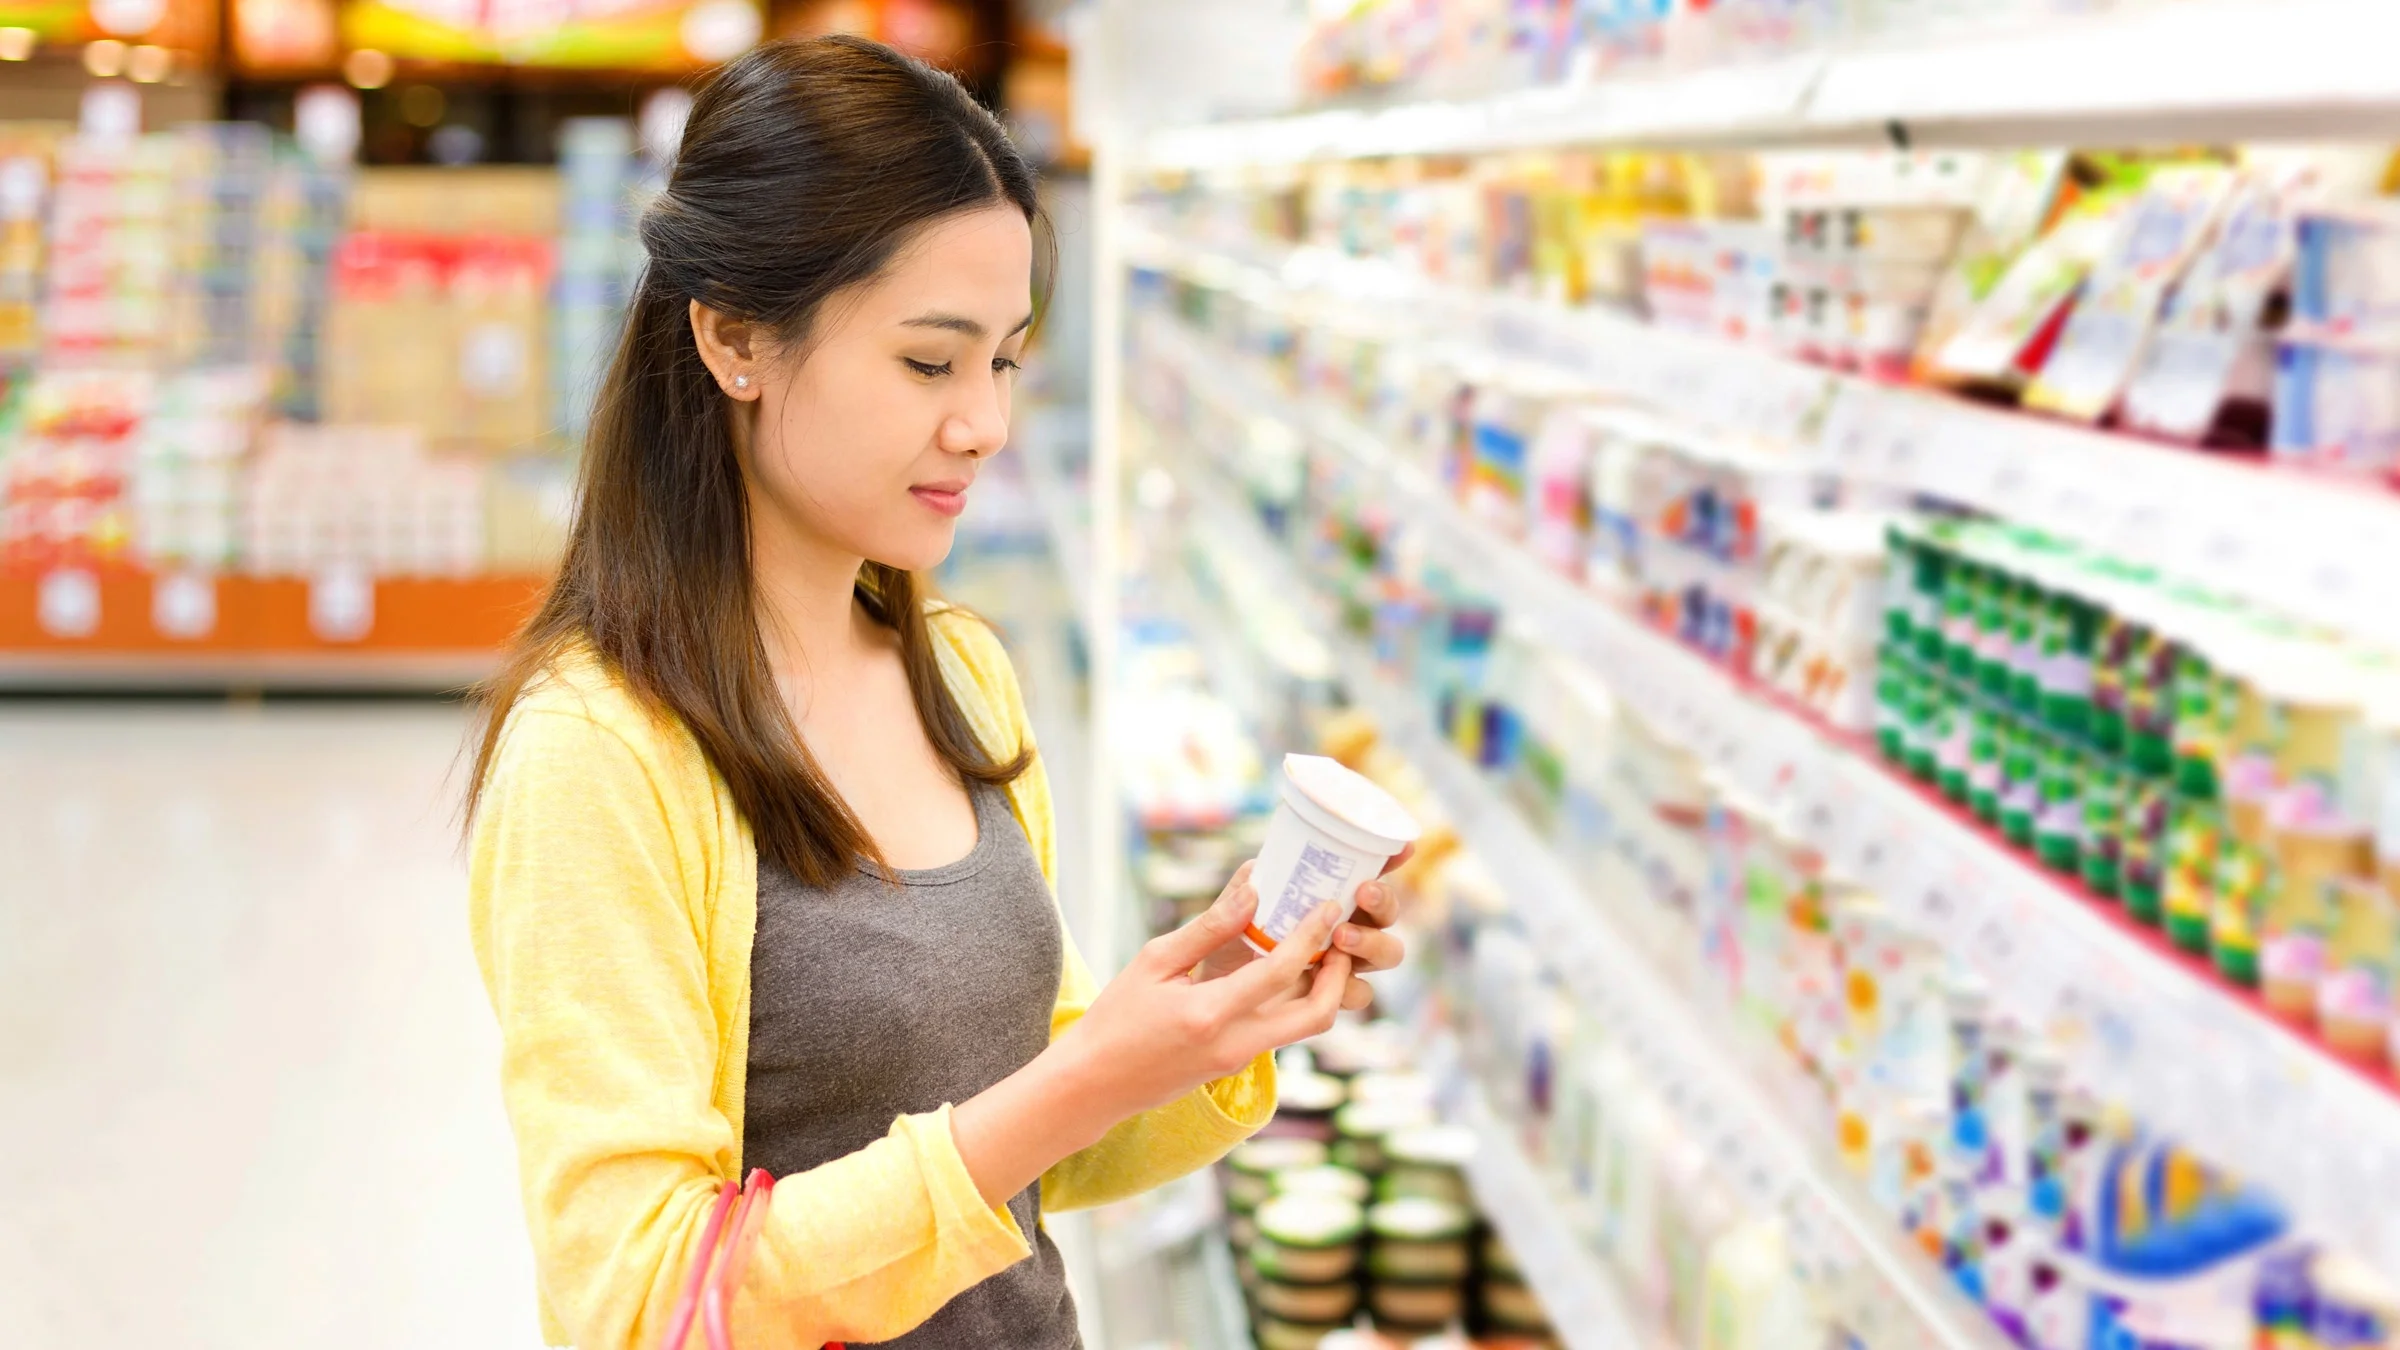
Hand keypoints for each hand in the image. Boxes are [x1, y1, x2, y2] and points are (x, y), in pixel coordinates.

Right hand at [1052, 878, 1352, 1119]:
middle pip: (1318, 1014)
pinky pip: (1282, 1030)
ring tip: (1323, 949)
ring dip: (1324, 989)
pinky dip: (1296, 1000)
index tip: (1328, 904)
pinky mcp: (1237, 1065)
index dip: (1311, 934)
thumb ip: (1209, 928)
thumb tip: (1253, 890)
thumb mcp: (1155, 962)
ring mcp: (1240, 1061)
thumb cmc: (1117, 1017)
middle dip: (1341, 974)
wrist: (1095, 1084)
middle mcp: (1236, 1044)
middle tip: (1342, 936)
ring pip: (1306, 1027)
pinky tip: (1286, 969)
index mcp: (1211, 1014)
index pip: (1281, 971)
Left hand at [1192, 844, 1413, 1012]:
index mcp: (1326, 896)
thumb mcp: (1223, 917)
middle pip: (1387, 912)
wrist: (1209, 998)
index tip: (1403, 847)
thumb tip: (1255, 877)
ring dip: (1372, 941)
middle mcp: (1345, 926)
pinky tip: (1327, 975)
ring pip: (1388, 952)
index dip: (1391, 858)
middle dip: (1384, 901)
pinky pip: (1360, 993)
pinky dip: (1349, 985)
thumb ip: (1235, 897)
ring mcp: (1345, 963)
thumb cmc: (1223, 946)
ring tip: (1340, 937)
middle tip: (1361, 892)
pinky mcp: (1335, 997)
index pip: (1367, 872)